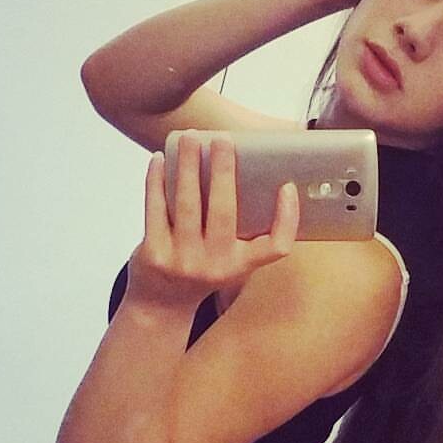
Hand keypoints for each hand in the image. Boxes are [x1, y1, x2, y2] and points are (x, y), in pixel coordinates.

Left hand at [126, 132, 299, 311]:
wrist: (161, 304)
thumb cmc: (201, 268)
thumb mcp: (228, 259)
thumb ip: (239, 228)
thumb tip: (239, 169)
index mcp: (240, 265)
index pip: (276, 246)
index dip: (287, 218)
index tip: (286, 186)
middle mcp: (215, 265)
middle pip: (225, 211)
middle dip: (224, 171)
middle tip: (223, 139)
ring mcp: (183, 261)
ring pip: (188, 204)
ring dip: (188, 166)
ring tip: (189, 138)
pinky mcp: (154, 254)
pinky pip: (156, 209)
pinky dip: (157, 181)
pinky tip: (158, 159)